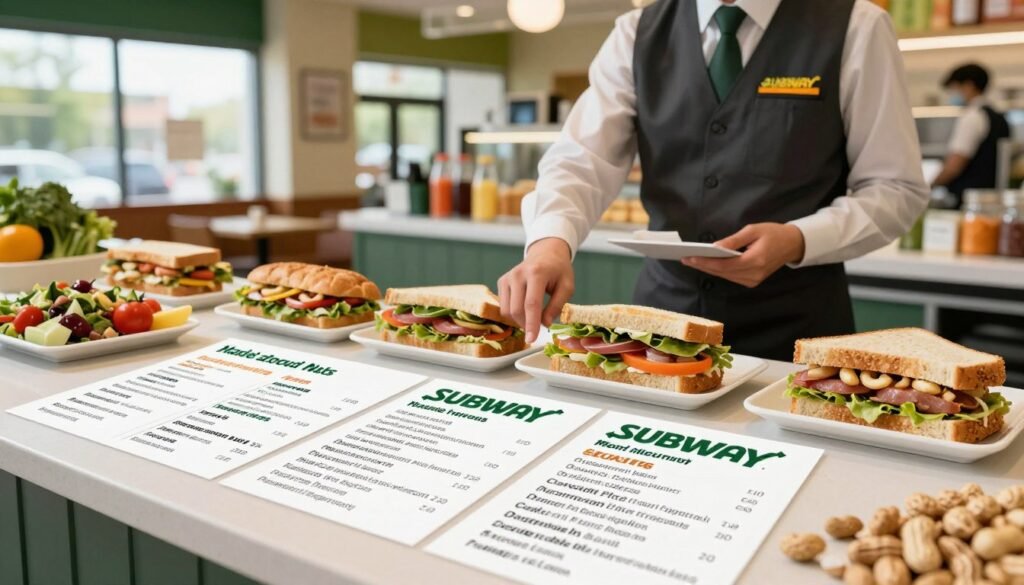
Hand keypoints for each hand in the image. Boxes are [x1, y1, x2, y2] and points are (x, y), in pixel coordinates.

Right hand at [498, 238, 574, 343]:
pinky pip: (504, 306)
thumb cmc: (559, 270)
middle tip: (539, 328)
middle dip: (526, 324)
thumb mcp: (567, 287)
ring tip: (533, 317)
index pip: (531, 304)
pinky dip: (514, 313)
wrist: (546, 253)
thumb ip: (557, 306)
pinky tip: (525, 308)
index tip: (532, 339)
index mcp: (537, 273)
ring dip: (520, 320)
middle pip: (516, 309)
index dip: (531, 324)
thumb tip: (545, 324)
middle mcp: (518, 274)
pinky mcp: (502, 281)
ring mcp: (508, 277)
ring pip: (507, 310)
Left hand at [681, 223, 804, 287]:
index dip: (705, 262)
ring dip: (708, 269)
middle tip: (685, 259)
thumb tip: (714, 247)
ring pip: (725, 276)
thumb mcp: (753, 230)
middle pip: (722, 273)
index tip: (690, 258)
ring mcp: (754, 280)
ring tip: (692, 261)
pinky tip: (707, 265)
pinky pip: (731, 277)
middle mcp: (754, 274)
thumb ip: (733, 240)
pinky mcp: (753, 281)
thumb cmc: (773, 233)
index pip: (724, 265)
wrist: (792, 244)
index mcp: (755, 260)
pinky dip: (719, 271)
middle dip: (702, 266)